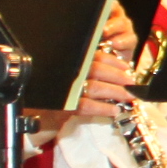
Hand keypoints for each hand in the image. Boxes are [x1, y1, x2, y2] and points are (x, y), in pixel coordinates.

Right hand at [63, 9, 141, 127]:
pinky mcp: (63, 105)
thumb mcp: (72, 75)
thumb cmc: (56, 92)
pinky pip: (85, 106)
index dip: (114, 62)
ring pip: (95, 87)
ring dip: (115, 93)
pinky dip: (102, 108)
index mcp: (72, 62)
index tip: (127, 68)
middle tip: (132, 86)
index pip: (96, 56)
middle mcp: (69, 72)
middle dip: (119, 78)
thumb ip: (89, 70)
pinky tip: (113, 110)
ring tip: (128, 98)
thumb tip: (118, 72)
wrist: (34, 110)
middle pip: (98, 70)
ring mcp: (65, 89)